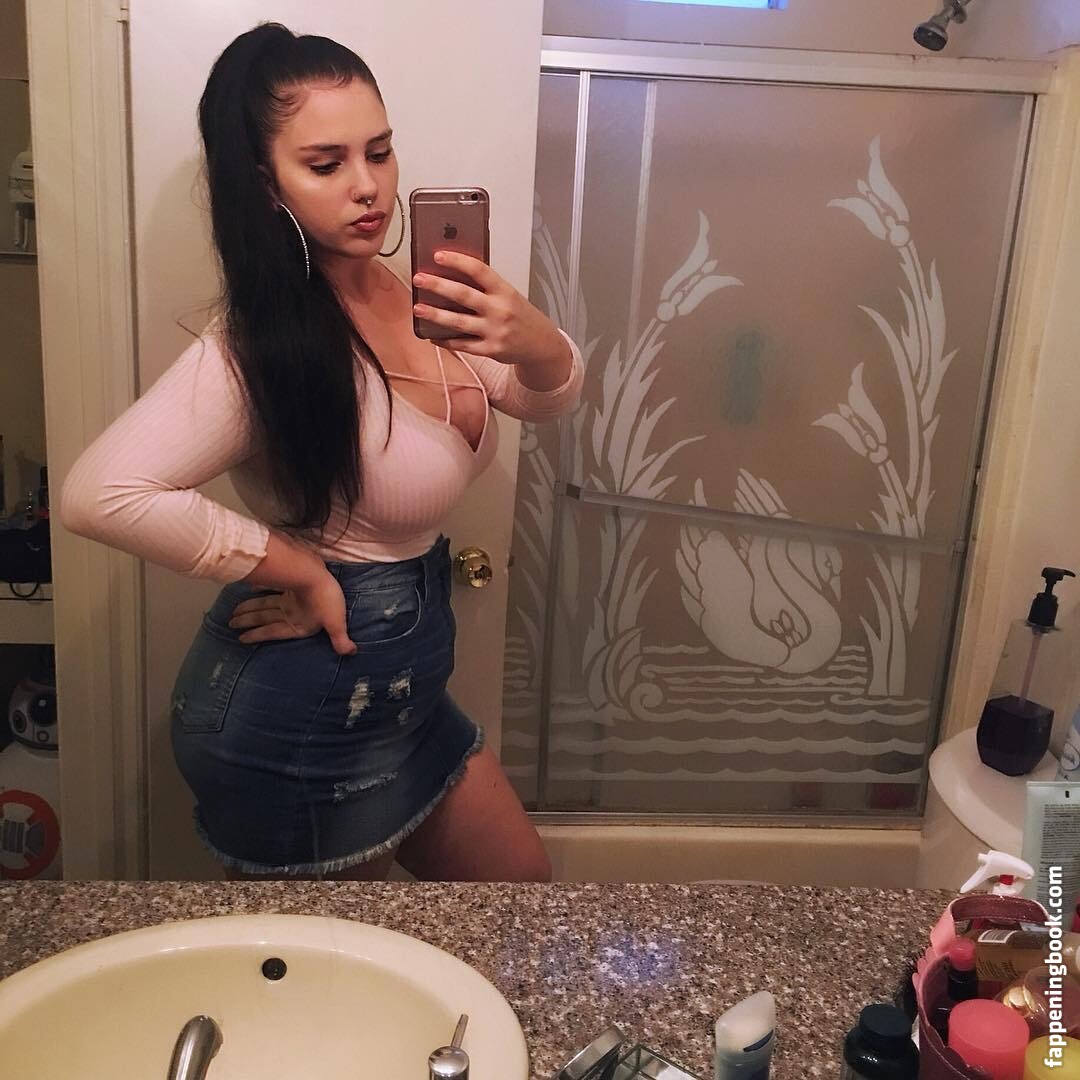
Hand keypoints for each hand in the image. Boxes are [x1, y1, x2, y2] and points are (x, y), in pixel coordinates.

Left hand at [228, 570, 356, 655]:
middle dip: (248, 620)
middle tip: (230, 623)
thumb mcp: (335, 623)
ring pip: (264, 606)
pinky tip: (248, 590)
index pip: (274, 631)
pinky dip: (259, 590)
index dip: (258, 635)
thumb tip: (352, 651)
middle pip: (266, 617)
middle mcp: (293, 612)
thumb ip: (339, 639)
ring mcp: (289, 599)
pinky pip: (269, 591)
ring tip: (232, 614)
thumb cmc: (327, 599)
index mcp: (300, 623)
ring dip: (249, 610)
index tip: (241, 638)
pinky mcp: (288, 587)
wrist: (323, 573)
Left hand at [413, 251, 569, 375]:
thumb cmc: (522, 317)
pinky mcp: (491, 350)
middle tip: (419, 278)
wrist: (542, 345)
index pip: (479, 270)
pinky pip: (463, 345)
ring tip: (418, 308)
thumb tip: (454, 277)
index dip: (458, 261)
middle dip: (438, 285)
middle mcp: (500, 311)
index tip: (438, 255)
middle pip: (464, 295)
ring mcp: (495, 332)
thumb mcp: (510, 296)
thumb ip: (487, 288)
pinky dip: (445, 340)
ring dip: (435, 315)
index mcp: (505, 292)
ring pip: (459, 322)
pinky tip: (432, 335)